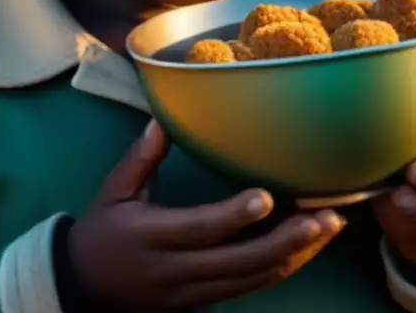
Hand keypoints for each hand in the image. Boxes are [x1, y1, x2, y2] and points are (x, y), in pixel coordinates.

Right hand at [68, 120, 345, 308]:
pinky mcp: (204, 302)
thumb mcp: (111, 192)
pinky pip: (249, 288)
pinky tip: (308, 248)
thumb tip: (162, 120)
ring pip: (251, 279)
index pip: (198, 229)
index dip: (233, 216)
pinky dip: (281, 269)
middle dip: (285, 242)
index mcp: (150, 237)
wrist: (85, 289)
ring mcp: (193, 292)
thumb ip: (139, 159)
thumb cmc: (102, 231)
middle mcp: (175, 270)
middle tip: (325, 218)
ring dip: (294, 256)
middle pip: (237, 262)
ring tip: (330, 228)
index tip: (267, 196)